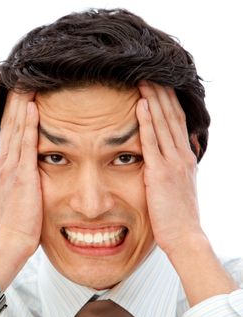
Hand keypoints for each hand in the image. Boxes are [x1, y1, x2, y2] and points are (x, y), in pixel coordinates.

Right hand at [0, 90, 42, 256]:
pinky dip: (28, 124)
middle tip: (22, 74)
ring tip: (27, 80)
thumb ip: (22, 177)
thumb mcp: (17, 195)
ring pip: (15, 128)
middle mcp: (4, 162)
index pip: (9, 130)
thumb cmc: (18, 222)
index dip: (14, 109)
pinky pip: (25, 144)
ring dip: (21, 103)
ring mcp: (10, 167)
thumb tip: (33, 167)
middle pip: (10, 123)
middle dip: (16, 98)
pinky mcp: (20, 175)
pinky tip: (32, 106)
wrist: (10, 240)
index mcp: (4, 166)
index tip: (21, 89)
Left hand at [136, 81, 203, 254]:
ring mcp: (172, 163)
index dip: (168, 101)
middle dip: (160, 93)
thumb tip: (181, 145)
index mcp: (184, 157)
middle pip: (170, 116)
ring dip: (152, 100)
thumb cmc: (178, 213)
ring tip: (143, 80)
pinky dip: (146, 122)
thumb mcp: (182, 184)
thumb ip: (180, 163)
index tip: (159, 83)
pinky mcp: (160, 173)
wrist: (184, 235)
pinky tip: (140, 106)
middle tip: (149, 72)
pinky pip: (152, 142)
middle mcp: (181, 155)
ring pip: (162, 124)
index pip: (177, 122)